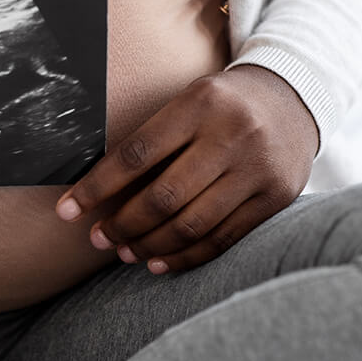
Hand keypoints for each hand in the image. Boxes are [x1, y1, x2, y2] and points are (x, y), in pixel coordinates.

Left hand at [54, 64, 318, 272]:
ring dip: (150, 246)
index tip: (67, 211)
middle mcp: (232, 135)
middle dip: (122, 225)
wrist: (294, 97)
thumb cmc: (221, 104)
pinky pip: (222, 239)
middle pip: (164, 197)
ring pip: (192, 224)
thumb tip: (95, 191)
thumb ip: (151, 140)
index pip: (136, 154)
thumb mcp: (188, 102)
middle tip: (97, 239)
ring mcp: (257, 169)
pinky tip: (158, 263)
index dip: (97, 187)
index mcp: (199, 104)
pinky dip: (186, 257)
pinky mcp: (276, 197)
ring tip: (123, 253)